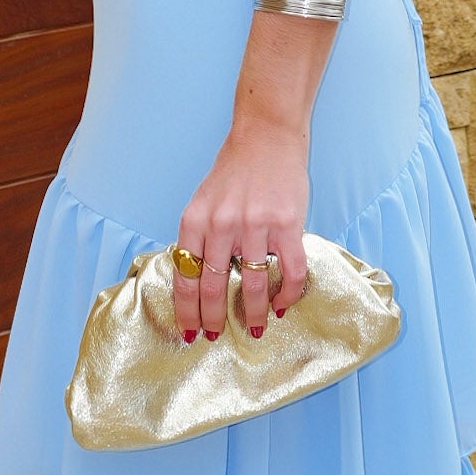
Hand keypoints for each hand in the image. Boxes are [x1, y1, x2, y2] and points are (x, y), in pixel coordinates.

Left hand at [175, 118, 313, 342]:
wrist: (266, 136)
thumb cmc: (234, 171)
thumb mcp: (203, 202)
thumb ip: (199, 238)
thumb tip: (198, 284)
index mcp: (194, 221)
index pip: (185, 277)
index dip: (186, 311)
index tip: (189, 332)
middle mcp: (221, 225)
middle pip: (213, 287)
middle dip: (213, 320)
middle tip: (215, 338)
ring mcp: (255, 226)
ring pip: (252, 285)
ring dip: (253, 314)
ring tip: (256, 329)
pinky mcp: (287, 225)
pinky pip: (291, 271)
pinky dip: (288, 295)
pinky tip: (284, 306)